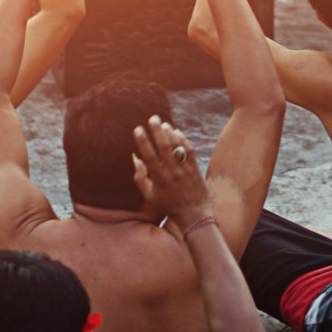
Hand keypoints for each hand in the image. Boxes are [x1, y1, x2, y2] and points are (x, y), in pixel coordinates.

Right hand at [131, 115, 211, 231]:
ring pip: (176, 146)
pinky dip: (183, 139)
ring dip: (170, 132)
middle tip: (152, 118)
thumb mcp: (149, 196)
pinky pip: (188, 149)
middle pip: (163, 146)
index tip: (137, 129)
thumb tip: (136, 160)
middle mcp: (171, 171)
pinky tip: (177, 132)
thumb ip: (140, 178)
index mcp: (159, 178)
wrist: (194, 212)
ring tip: (163, 124)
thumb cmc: (168, 205)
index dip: (143, 141)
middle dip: (157, 130)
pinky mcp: (195, 167)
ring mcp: (184, 168)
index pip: (149, 155)